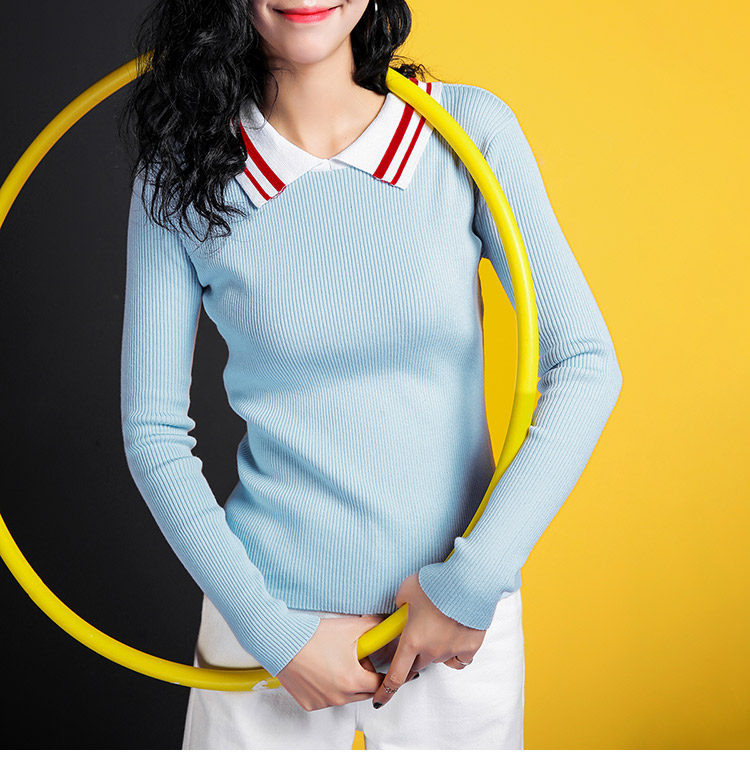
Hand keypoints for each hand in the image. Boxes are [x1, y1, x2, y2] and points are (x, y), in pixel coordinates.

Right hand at [276, 614, 388, 711]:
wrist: (283, 643)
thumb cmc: (313, 636)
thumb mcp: (349, 627)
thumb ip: (372, 627)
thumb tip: (383, 625)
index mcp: (352, 680)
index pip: (379, 684)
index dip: (378, 672)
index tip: (374, 664)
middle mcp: (339, 697)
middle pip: (363, 693)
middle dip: (363, 678)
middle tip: (354, 660)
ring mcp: (323, 702)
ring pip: (345, 697)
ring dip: (345, 683)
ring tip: (335, 661)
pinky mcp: (309, 704)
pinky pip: (326, 699)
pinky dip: (328, 687)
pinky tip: (320, 670)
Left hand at [371, 572, 486, 708]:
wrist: (468, 581)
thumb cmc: (436, 583)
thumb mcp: (407, 589)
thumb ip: (400, 604)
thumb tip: (402, 609)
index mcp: (412, 640)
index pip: (396, 675)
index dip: (385, 691)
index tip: (379, 700)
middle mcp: (431, 650)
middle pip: (417, 666)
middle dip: (412, 658)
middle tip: (415, 640)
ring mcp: (451, 651)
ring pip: (438, 659)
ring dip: (434, 649)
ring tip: (438, 626)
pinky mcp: (470, 647)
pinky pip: (459, 657)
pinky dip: (455, 650)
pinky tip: (455, 634)